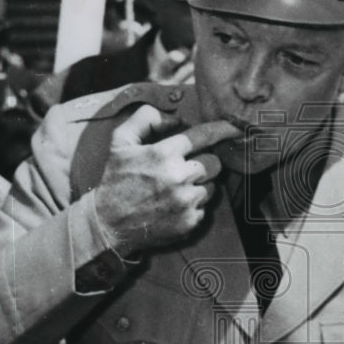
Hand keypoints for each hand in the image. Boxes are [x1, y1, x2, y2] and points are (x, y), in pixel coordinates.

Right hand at [94, 105, 239, 254]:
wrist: (108, 224)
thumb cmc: (115, 180)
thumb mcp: (120, 141)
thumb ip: (146, 119)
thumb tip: (176, 119)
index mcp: (164, 153)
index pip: (203, 136)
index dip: (221, 129)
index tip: (234, 127)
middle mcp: (179, 177)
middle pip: (214, 163)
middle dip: (203, 164)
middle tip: (184, 170)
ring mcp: (186, 201)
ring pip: (211, 186)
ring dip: (198, 186)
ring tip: (175, 190)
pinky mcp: (189, 222)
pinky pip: (204, 208)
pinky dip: (193, 206)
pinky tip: (173, 206)